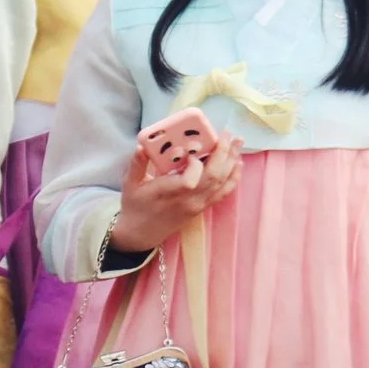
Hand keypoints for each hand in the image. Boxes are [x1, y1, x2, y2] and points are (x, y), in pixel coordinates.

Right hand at [108, 134, 243, 254]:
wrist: (141, 233)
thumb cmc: (135, 206)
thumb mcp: (130, 184)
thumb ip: (137, 164)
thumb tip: (141, 146)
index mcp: (167, 194)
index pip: (189, 180)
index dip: (194, 164)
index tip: (190, 151)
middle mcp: (187, 201)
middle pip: (213, 177)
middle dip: (223, 153)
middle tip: (227, 134)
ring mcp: (197, 205)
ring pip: (221, 183)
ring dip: (232, 161)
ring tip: (238, 142)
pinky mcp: (202, 208)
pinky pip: (223, 193)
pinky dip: (233, 177)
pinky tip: (237, 163)